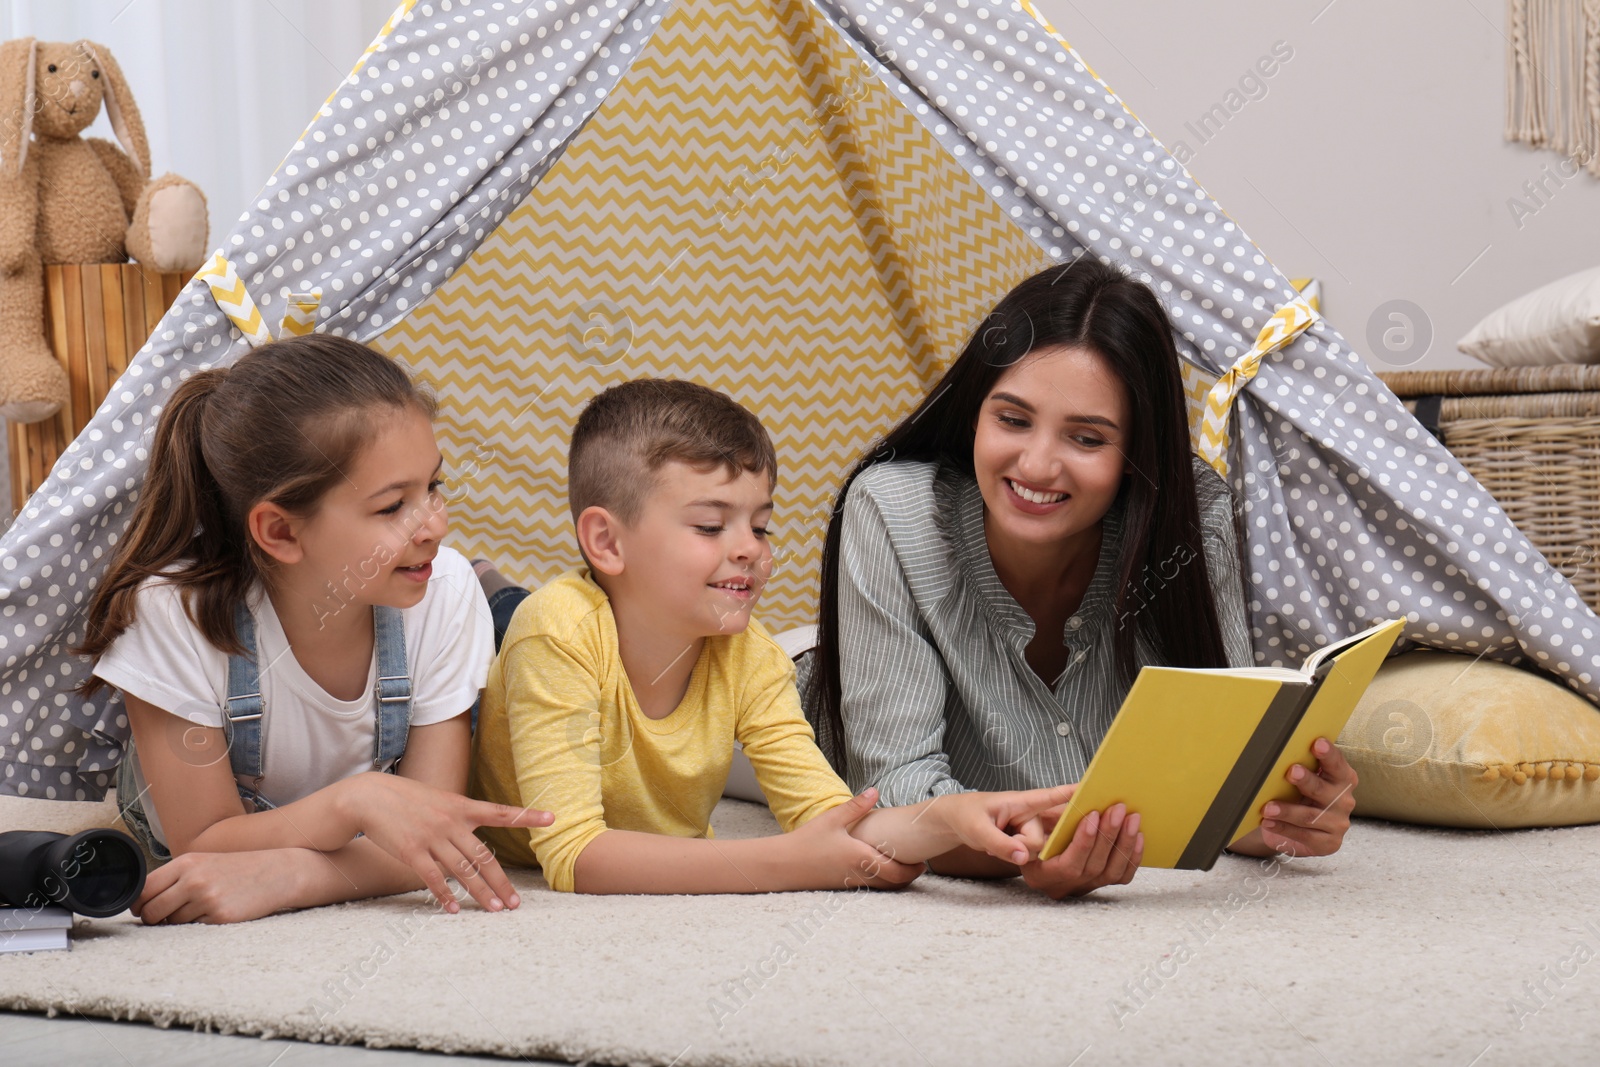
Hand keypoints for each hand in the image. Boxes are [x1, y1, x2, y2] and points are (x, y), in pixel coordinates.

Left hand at [132, 850, 299, 924]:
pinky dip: (200, 924)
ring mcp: (207, 899)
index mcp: (186, 863)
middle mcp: (194, 880)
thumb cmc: (238, 869)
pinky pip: (194, 928)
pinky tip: (215, 911)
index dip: (139, 903)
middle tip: (166, 916)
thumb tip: (142, 903)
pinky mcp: (219, 917)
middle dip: (154, 918)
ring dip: (180, 921)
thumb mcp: (204, 862)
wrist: (277, 873)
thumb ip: (175, 878)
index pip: (144, 889)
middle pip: (152, 910)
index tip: (142, 908)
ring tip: (201, 907)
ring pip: (172, 922)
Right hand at [343, 772, 553, 911]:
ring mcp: (432, 837)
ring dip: (481, 894)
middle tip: (516, 904)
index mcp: (461, 807)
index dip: (527, 816)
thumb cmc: (407, 799)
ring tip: (495, 911)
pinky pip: (434, 878)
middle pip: (484, 857)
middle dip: (502, 882)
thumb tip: (473, 840)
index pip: (500, 812)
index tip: (552, 818)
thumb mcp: (439, 799)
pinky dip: (445, 896)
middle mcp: (451, 822)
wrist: (370, 796)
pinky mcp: (412, 852)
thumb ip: (459, 818)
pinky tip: (454, 910)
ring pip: (463, 871)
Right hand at [792, 788, 927, 888]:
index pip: (897, 872)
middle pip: (894, 884)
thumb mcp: (832, 819)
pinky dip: (880, 881)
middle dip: (909, 877)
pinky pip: (869, 887)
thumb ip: (856, 806)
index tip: (923, 862)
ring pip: (882, 888)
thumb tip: (875, 790)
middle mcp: (860, 875)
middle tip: (919, 866)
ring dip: (895, 880)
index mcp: (861, 858)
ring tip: (903, 865)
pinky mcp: (842, 887)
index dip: (913, 870)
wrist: (783, 865)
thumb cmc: (807, 841)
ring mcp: (851, 884)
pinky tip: (878, 867)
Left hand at [931, 784, 1079, 864]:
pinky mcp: (1030, 841)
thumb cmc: (967, 815)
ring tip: (997, 842)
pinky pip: (1034, 855)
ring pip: (1039, 851)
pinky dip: (1019, 856)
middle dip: (1024, 846)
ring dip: (1018, 852)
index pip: (1051, 797)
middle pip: (1045, 839)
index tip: (1095, 787)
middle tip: (998, 838)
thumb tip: (1025, 858)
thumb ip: (1000, 844)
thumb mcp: (977, 829)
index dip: (1073, 794)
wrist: (956, 821)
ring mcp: (1033, 829)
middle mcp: (1033, 814)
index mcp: (1022, 802)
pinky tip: (1004, 850)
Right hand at [1018, 802, 1142, 899]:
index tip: (1093, 814)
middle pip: (1093, 867)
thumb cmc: (1033, 831)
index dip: (1084, 840)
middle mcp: (1062, 888)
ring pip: (1111, 873)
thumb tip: (1083, 798)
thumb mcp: (1036, 823)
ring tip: (1132, 818)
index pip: (1069, 865)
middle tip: (1118, 809)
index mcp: (1040, 875)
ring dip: (1124, 843)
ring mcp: (1083, 889)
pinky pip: (1122, 877)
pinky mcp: (1099, 886)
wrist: (1035, 847)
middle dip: (1108, 835)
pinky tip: (1138, 836)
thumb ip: (1057, 817)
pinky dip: (1132, 856)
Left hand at [1250, 737, 1357, 856]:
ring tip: (1267, 808)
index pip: (1337, 764)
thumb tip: (1277, 750)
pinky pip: (1304, 835)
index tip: (1317, 743)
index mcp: (1342, 778)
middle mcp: (1344, 800)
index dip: (1328, 754)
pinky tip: (1268, 822)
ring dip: (1287, 811)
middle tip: (1291, 772)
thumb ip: (1300, 767)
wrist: (1293, 829)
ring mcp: (1338, 823)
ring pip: (1310, 816)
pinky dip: (1284, 828)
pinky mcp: (1329, 843)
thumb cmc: (1297, 796)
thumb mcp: (1301, 780)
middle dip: (1307, 781)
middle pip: (1324, 790)